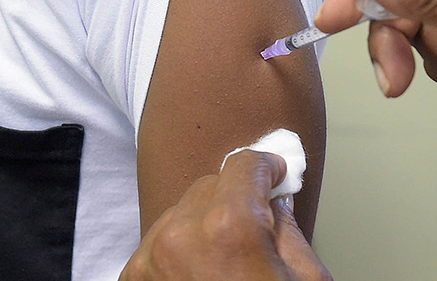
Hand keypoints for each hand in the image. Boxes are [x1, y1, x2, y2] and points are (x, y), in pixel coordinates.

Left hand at [120, 151, 330, 280]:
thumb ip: (286, 228)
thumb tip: (274, 200)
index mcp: (228, 229)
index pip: (244, 166)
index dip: (266, 168)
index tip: (274, 174)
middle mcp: (179, 238)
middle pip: (210, 184)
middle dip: (236, 197)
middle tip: (259, 223)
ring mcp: (150, 261)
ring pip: (182, 211)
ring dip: (206, 222)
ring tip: (229, 260)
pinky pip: (160, 241)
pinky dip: (182, 247)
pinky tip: (204, 273)